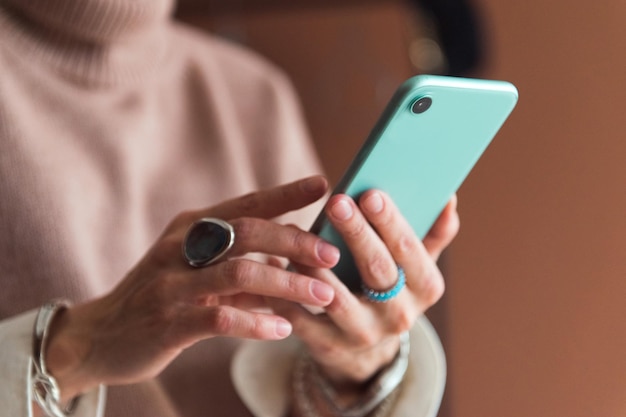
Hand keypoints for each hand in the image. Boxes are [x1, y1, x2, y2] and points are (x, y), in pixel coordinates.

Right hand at [43, 176, 339, 400]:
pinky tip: (284, 329)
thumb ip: (243, 263)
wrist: (102, 335)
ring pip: (240, 274)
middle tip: (332, 254)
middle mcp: (182, 247)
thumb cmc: (164, 295)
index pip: (247, 203)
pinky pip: (221, 319)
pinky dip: (258, 323)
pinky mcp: (168, 322)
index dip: (286, 192)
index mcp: (192, 226)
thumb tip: (295, 261)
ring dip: (288, 285)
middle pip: (249, 233)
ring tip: (323, 296)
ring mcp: (172, 283)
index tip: (323, 182)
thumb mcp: (199, 269)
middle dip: (296, 242)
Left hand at [269, 190, 458, 399]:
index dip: (390, 222)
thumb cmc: (390, 290)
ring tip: (297, 232)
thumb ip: (432, 234)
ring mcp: (365, 334)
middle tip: (337, 202)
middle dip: (356, 233)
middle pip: (377, 270)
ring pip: (336, 297)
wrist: (368, 349)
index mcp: (425, 287)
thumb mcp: (416, 267)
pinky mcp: (331, 347)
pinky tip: (275, 264)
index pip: (409, 250)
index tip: (370, 192)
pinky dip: (287, 293)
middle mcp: (400, 314)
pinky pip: (303, 320)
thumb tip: (448, 198)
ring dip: (315, 264)